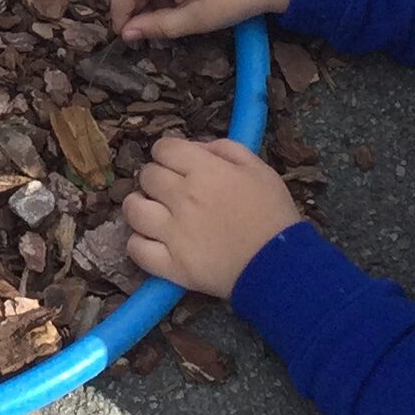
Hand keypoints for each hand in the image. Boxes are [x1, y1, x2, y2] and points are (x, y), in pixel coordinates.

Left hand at [122, 134, 301, 298]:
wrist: (281, 267)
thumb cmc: (273, 214)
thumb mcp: (257, 168)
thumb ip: (224, 149)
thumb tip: (195, 147)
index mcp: (204, 170)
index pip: (163, 148)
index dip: (168, 153)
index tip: (176, 164)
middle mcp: (183, 197)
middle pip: (147, 176)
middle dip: (156, 178)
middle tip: (170, 190)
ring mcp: (173, 233)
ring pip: (133, 210)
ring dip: (139, 207)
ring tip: (153, 213)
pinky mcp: (172, 266)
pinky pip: (136, 249)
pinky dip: (139, 244)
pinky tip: (152, 241)